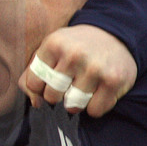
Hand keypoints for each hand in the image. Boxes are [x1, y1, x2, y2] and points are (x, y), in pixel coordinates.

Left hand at [19, 24, 137, 116]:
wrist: (115, 34)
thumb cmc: (75, 48)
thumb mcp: (50, 51)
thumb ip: (32, 75)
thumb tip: (36, 103)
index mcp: (53, 44)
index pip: (34, 84)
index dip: (41, 87)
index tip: (51, 80)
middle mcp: (74, 54)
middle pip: (52, 97)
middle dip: (58, 96)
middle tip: (69, 83)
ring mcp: (95, 68)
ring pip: (73, 106)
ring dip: (77, 102)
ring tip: (84, 86)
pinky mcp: (114, 81)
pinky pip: (95, 111)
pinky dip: (95, 106)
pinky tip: (98, 90)